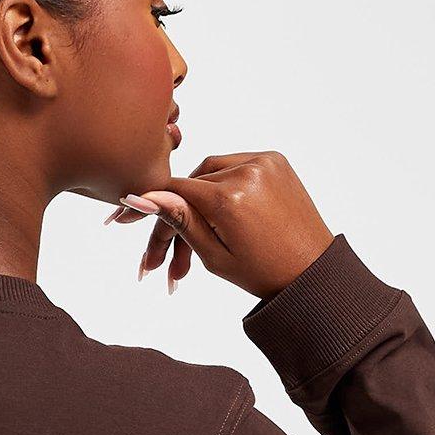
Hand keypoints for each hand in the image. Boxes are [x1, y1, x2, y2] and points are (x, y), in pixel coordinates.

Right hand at [105, 150, 334, 299]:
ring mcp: (264, 161)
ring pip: (209, 174)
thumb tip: (143, 197)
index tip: (120, 218)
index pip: (174, 191)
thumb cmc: (265, 273)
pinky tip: (218, 218)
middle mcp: (247, 170)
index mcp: (230, 198)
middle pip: (191, 187)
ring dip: (196, 204)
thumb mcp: (215, 256)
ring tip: (192, 246)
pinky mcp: (275, 160)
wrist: (313, 272)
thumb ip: (180, 222)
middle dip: (174, 222)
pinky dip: (219, 188)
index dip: (146, 205)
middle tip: (159, 262)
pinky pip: (232, 167)